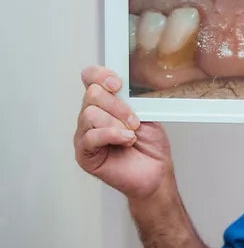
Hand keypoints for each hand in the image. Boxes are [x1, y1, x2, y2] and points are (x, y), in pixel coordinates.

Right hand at [74, 66, 171, 199]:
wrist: (155, 172)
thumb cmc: (150, 145)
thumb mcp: (145, 114)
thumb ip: (131, 99)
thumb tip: (123, 85)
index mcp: (105, 103)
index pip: (90, 78)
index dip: (100, 75)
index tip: (118, 84)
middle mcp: (90, 116)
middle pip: (92, 94)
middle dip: (118, 106)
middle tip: (134, 121)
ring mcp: (85, 135)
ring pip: (90, 114)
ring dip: (116, 123)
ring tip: (131, 134)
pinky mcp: (84, 154)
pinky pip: (90, 136)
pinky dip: (111, 135)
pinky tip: (125, 140)